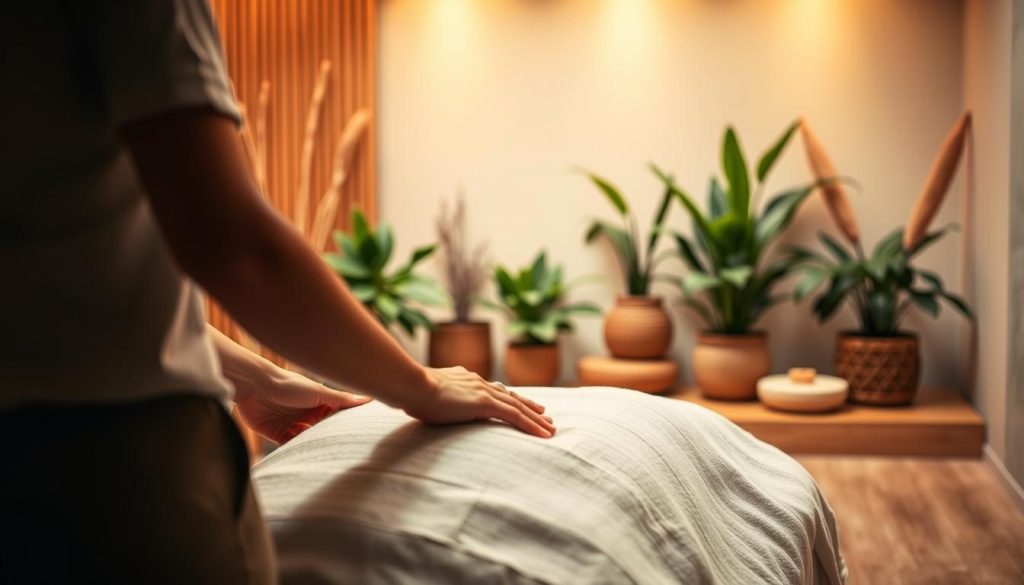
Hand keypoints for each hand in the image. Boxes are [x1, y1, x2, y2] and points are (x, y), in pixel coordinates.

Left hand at [234, 367, 371, 443]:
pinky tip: (304, 454)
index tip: (361, 434)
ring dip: (313, 446)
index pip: (337, 416)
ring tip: (325, 456)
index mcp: (319, 403)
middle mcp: (307, 414)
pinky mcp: (277, 434)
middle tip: (344, 451)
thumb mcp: (318, 392)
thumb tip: (367, 399)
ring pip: (308, 441)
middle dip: (329, 439)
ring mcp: (293, 424)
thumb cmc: (288, 384)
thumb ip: (341, 399)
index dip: (346, 425)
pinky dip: (296, 451)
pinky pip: (290, 446)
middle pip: (322, 431)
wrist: (254, 386)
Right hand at [403, 367, 555, 437]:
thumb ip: (436, 399)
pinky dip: (531, 425)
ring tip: (550, 428)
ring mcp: (482, 391)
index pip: (493, 389)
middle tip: (545, 415)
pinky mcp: (484, 403)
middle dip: (529, 406)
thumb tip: (430, 405)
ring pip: (518, 407)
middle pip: (510, 396)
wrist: (411, 385)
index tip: (519, 403)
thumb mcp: (426, 395)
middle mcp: (477, 382)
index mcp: (464, 378)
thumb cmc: (410, 392)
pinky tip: (543, 434)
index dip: (508, 397)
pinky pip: (515, 416)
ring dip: (536, 418)